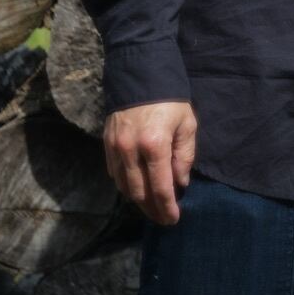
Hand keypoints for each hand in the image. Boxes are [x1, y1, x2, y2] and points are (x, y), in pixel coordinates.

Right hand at [105, 100, 197, 224]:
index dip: (167, 207)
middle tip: (163, 218)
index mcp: (154, 145)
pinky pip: (114, 174)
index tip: (174, 219)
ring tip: (152, 207)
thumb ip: (184, 156)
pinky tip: (137, 188)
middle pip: (139, 193)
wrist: (140, 75)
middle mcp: (130, 150)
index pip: (160, 188)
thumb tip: (180, 183)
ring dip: (138, 201)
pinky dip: (126, 185)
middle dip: (152, 210)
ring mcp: (115, 148)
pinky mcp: (106, 143)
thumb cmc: (170, 100)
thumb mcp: (187, 125)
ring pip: (124, 186)